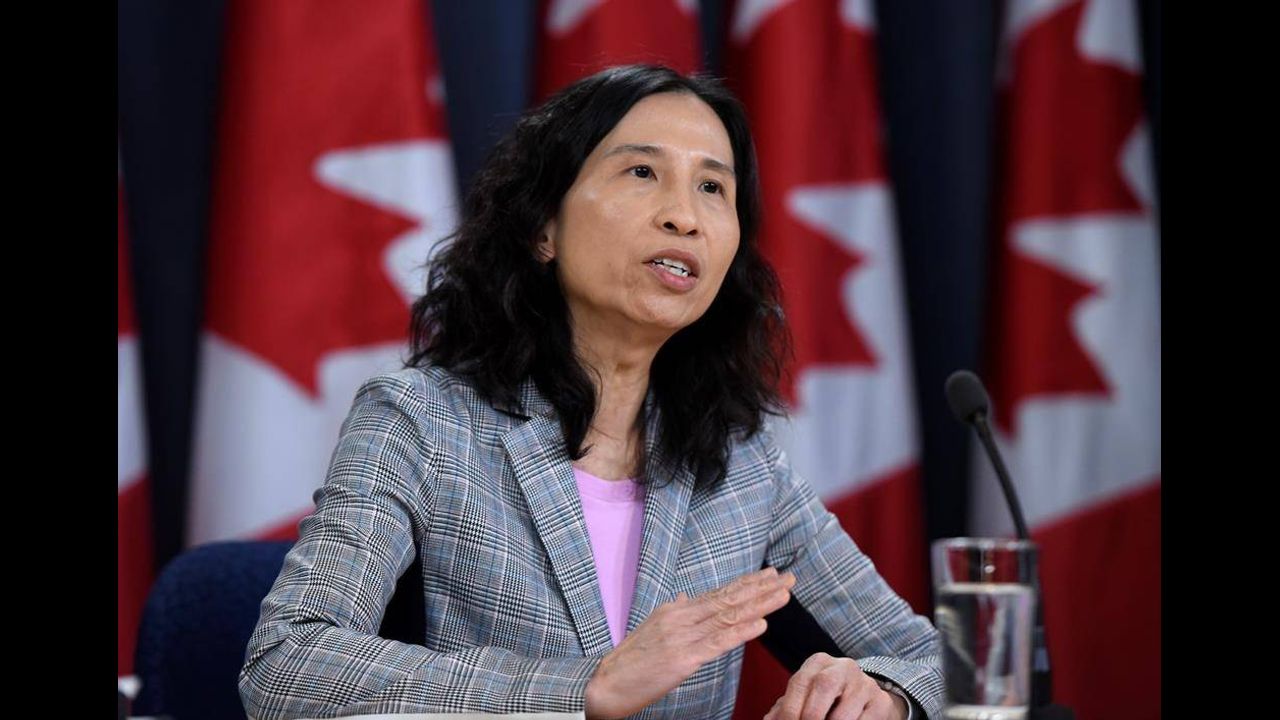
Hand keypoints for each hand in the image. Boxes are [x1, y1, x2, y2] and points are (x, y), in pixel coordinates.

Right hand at [584, 566, 795, 718]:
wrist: (604, 683)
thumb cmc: (630, 661)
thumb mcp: (652, 628)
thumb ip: (673, 612)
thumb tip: (687, 597)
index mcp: (676, 610)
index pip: (719, 593)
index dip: (747, 584)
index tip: (770, 574)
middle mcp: (681, 617)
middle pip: (729, 599)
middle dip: (761, 588)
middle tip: (787, 577)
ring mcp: (682, 637)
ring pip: (728, 616)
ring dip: (759, 605)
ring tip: (783, 595)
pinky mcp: (683, 659)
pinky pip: (717, 643)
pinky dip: (741, 632)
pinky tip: (761, 624)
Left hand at [763, 652, 907, 719]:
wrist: (868, 702)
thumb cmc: (829, 702)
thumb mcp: (806, 699)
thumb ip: (786, 708)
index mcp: (818, 663)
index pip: (799, 683)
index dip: (789, 711)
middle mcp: (842, 667)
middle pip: (823, 686)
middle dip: (810, 717)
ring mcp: (865, 683)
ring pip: (844, 712)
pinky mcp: (881, 703)